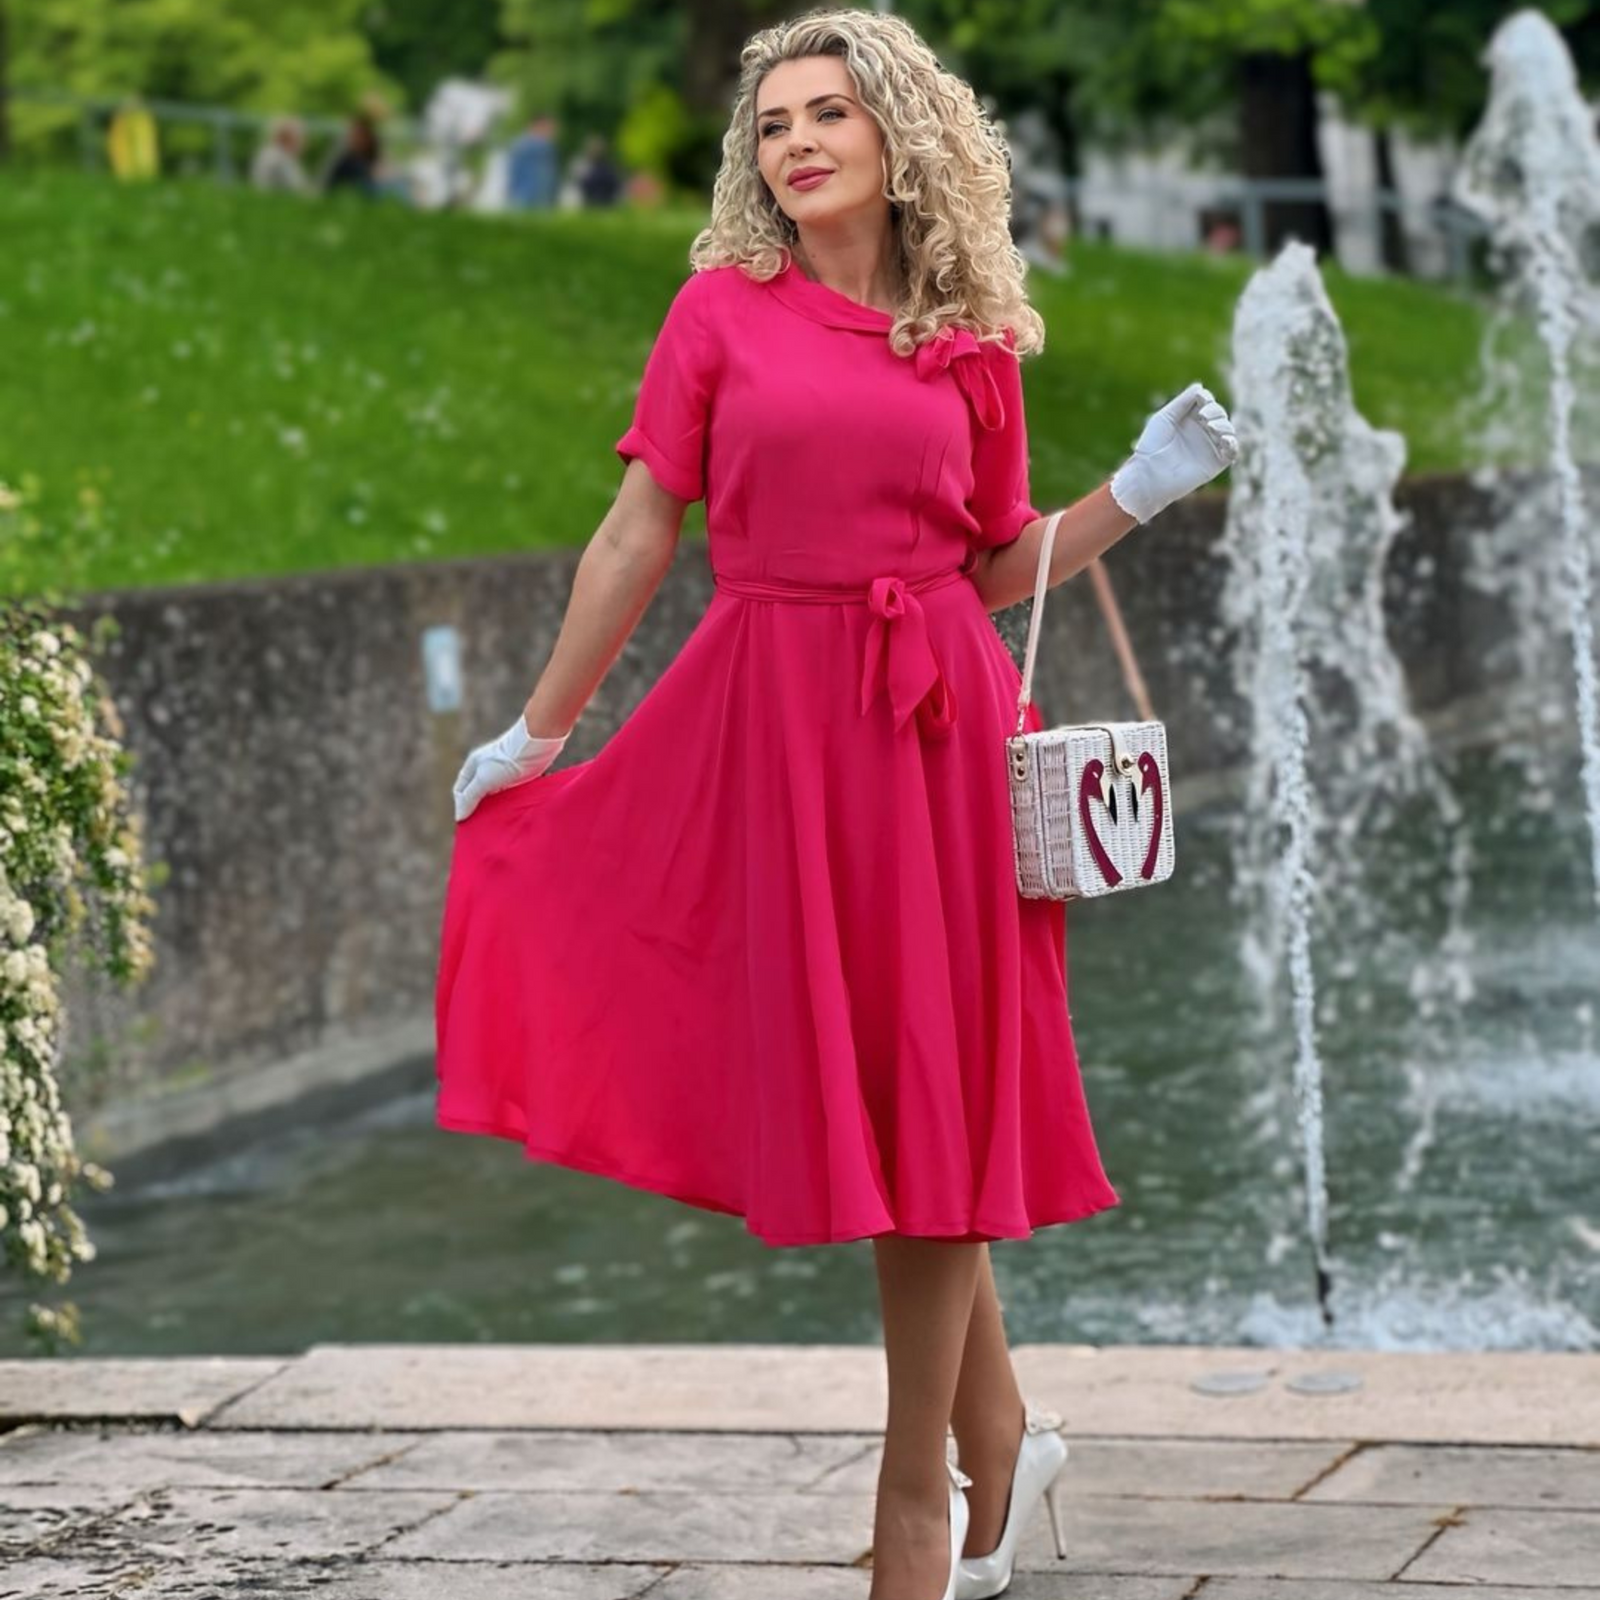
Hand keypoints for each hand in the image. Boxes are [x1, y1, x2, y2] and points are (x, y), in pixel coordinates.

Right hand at [453, 713, 568, 821]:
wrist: (537, 744)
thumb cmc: (507, 760)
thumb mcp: (484, 779)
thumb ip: (470, 797)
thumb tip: (460, 816)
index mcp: (472, 766)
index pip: (460, 792)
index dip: (462, 807)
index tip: (468, 825)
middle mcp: (485, 769)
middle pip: (477, 794)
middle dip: (478, 810)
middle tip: (482, 828)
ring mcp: (501, 773)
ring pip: (493, 796)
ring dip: (494, 808)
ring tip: (497, 824)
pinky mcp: (517, 777)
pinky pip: (508, 794)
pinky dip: (508, 804)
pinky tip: (511, 814)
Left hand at [1107, 382, 1238, 524]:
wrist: (1149, 475)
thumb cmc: (1151, 446)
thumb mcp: (1165, 417)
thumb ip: (1183, 401)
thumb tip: (1200, 386)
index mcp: (1188, 419)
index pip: (1206, 402)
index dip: (1206, 398)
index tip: (1200, 399)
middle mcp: (1200, 432)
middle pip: (1219, 413)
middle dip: (1215, 411)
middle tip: (1203, 417)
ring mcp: (1209, 447)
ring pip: (1228, 429)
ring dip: (1224, 425)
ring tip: (1211, 427)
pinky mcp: (1215, 463)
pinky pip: (1232, 451)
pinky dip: (1233, 443)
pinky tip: (1224, 440)